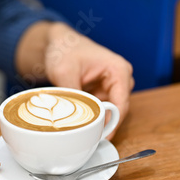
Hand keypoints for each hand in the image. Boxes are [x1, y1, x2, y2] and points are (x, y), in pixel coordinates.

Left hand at [44, 23, 133, 137]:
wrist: (58, 42)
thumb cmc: (65, 49)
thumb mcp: (64, 72)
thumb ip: (73, 95)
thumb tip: (74, 119)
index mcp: (119, 70)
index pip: (121, 104)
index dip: (112, 123)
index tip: (100, 137)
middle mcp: (121, 78)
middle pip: (117, 110)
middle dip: (103, 124)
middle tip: (88, 137)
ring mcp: (113, 86)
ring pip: (109, 112)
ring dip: (96, 120)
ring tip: (80, 128)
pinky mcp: (104, 92)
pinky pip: (101, 109)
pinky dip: (91, 115)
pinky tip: (79, 120)